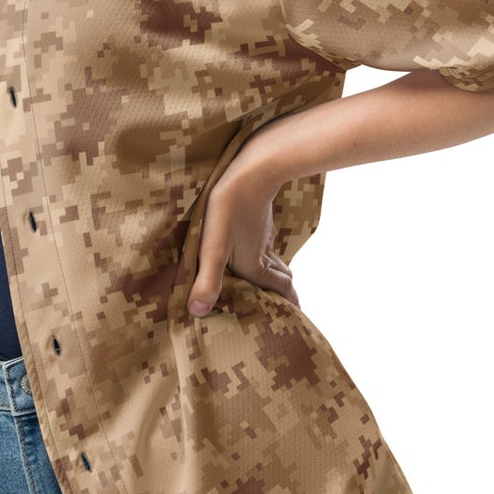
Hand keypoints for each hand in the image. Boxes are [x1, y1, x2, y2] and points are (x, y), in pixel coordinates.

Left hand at [186, 160, 299, 316]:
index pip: (282, 293)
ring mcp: (264, 239)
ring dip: (278, 279)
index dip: (290, 307)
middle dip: (285, 297)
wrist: (250, 171)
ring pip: (278, 265)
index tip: (295, 321)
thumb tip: (198, 312)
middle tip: (284, 313)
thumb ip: (208, 280)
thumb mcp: (213, 248)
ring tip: (273, 291)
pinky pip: (268, 249)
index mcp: (256, 268)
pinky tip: (257, 256)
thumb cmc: (228, 210)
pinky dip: (269, 260)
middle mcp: (263, 256)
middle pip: (283, 282)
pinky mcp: (258, 224)